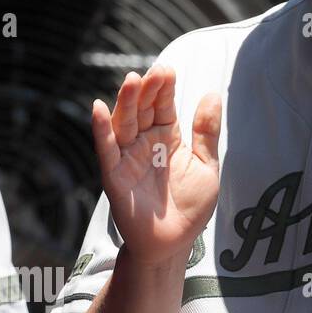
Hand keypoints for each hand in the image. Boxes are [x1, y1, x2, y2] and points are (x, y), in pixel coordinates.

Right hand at [90, 66, 221, 267]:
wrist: (174, 243)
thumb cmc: (190, 205)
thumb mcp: (206, 165)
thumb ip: (207, 133)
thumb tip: (213, 94)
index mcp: (167, 139)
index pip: (163, 107)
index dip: (164, 89)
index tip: (168, 69)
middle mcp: (144, 144)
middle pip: (142, 111)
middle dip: (147, 91)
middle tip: (156, 72)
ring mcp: (128, 159)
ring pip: (124, 125)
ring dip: (126, 103)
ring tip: (132, 81)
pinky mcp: (115, 177)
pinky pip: (106, 151)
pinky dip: (101, 130)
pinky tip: (98, 108)